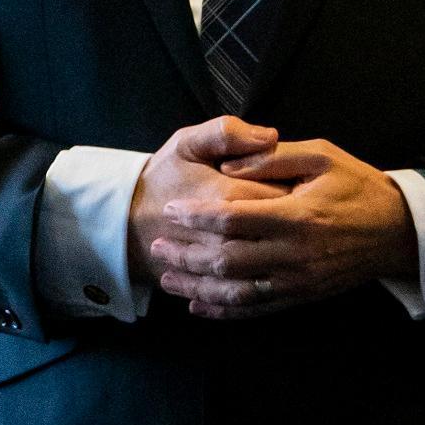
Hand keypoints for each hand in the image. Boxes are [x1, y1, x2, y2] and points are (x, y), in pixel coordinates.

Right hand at [129, 116, 287, 288]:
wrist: (126, 222)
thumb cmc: (164, 179)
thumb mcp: (187, 144)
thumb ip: (225, 134)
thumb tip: (269, 135)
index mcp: (229, 194)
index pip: (285, 192)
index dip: (298, 186)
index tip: (298, 181)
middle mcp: (229, 234)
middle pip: (283, 229)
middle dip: (293, 220)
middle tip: (291, 210)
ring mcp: (222, 265)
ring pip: (269, 263)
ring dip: (282, 251)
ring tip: (278, 235)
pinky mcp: (215, 285)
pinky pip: (248, 291)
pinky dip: (263, 280)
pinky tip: (268, 266)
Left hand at [149, 137, 417, 319]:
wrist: (399, 230)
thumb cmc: (360, 186)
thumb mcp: (323, 156)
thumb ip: (274, 157)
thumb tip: (230, 166)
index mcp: (297, 215)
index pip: (233, 219)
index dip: (196, 216)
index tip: (172, 210)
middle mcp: (295, 253)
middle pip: (227, 259)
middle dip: (186, 254)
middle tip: (158, 245)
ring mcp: (299, 279)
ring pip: (236, 290)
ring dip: (197, 287)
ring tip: (169, 278)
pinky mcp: (303, 295)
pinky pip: (257, 308)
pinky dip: (225, 310)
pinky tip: (200, 306)